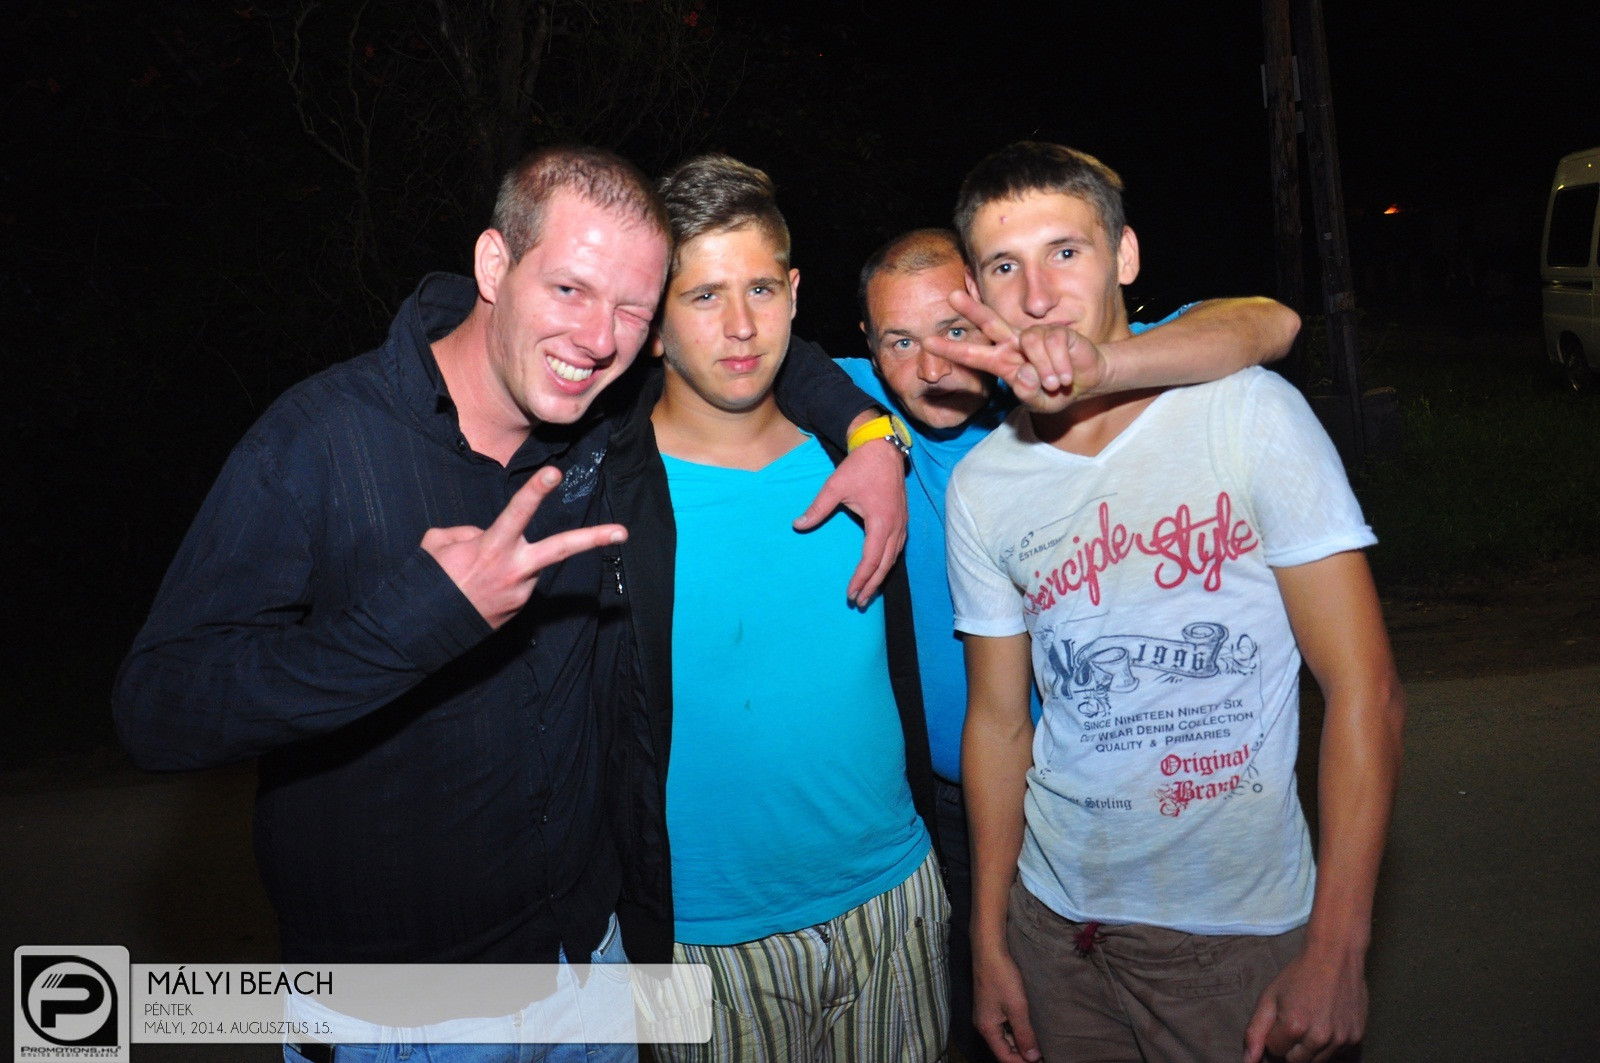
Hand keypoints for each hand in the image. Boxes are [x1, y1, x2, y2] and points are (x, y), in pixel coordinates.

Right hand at [422, 466, 626, 628]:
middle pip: (561, 549)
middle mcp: (514, 568)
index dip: (536, 491)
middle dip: (593, 539)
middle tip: (623, 532)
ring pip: (527, 564)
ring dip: (509, 564)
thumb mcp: (438, 543)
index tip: (554, 473)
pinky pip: (517, 584)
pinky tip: (480, 592)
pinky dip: (502, 582)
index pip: (518, 512)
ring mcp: (521, 591)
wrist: (424, 628)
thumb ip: (465, 531)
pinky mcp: (520, 609)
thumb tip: (483, 535)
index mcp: (493, 546)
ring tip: (476, 579)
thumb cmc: (430, 581)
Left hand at [792, 436, 906, 606]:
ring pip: (893, 558)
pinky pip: (897, 548)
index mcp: (881, 522)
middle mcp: (896, 527)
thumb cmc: (860, 466)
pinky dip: (888, 562)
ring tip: (869, 592)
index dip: (860, 579)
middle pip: (885, 565)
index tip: (850, 593)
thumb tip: (798, 525)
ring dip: (881, 576)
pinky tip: (879, 569)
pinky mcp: (902, 519)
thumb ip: (817, 508)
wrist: (883, 448)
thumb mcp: (834, 487)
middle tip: (859, 602)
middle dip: (872, 585)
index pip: (870, 559)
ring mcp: (902, 523)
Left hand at [924, 289, 1110, 412]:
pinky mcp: (1055, 332)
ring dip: (1045, 369)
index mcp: (1003, 362)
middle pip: (990, 322)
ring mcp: (1033, 336)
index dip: (951, 349)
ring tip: (1056, 384)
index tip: (927, 343)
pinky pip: (1051, 344)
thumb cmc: (1056, 392)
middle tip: (951, 296)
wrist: (1085, 380)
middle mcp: (1014, 345)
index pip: (973, 355)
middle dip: (971, 309)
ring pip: (1029, 344)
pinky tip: (1066, 375)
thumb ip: (1028, 394)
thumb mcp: (1039, 402)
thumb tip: (1023, 374)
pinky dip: (1059, 365)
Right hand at [974, 947, 1041, 1062]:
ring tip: (1040, 1043)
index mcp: (987, 1029)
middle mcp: (984, 1025)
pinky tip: (1029, 1027)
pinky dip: (1016, 1030)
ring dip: (1020, 1042)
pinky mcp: (991, 1005)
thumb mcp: (1017, 1008)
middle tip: (1044, 1054)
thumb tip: (1032, 1059)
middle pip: (1004, 1049)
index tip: (1042, 1061)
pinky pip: (1004, 1026)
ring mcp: (986, 1015)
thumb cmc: (1002, 978)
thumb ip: (1024, 1034)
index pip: (1005, 1057)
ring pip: (1005, 1037)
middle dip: (1023, 1054)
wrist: (989, 950)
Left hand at [1243, 947, 1367, 1062]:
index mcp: (1294, 1027)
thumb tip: (1247, 1061)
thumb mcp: (1269, 997)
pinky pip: (1336, 1053)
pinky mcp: (1356, 1037)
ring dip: (1310, 1047)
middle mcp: (1320, 1037)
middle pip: (1296, 1061)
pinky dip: (1329, 1044)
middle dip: (1291, 1046)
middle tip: (1295, 1022)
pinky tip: (1327, 1021)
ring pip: (1317, 1061)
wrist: (1336, 956)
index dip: (1274, 1035)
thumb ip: (1255, 1032)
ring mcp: (1340, 1039)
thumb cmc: (1299, 975)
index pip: (1275, 1051)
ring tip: (1311, 1020)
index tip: (1281, 1018)